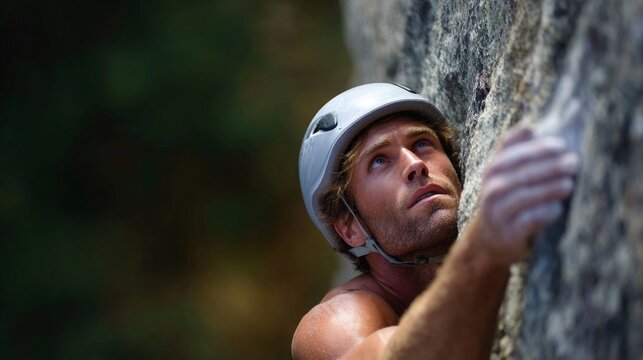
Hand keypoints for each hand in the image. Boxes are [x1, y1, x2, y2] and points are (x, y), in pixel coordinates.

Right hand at [474, 125, 578, 265]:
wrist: (490, 238)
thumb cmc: (507, 200)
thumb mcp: (507, 174)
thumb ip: (519, 151)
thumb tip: (532, 126)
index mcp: (494, 168)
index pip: (510, 150)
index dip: (535, 146)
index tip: (560, 144)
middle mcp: (492, 186)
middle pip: (520, 172)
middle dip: (548, 165)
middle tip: (573, 162)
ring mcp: (496, 209)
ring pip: (523, 195)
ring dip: (548, 189)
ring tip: (569, 185)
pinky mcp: (507, 231)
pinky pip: (528, 219)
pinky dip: (544, 212)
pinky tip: (558, 209)